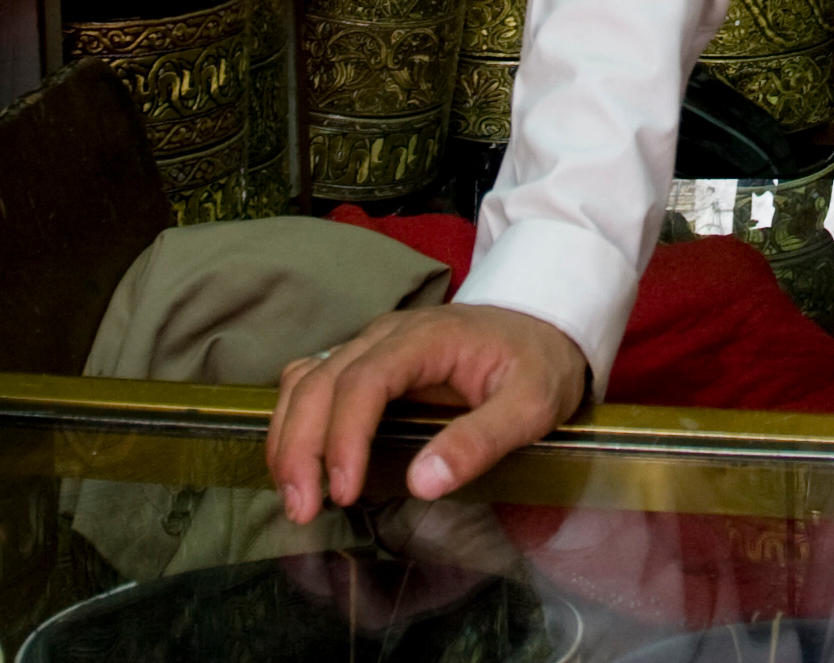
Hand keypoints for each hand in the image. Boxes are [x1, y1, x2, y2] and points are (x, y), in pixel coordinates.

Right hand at [266, 302, 589, 523]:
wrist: (545, 325)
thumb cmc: (539, 363)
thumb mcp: (532, 405)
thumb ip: (480, 441)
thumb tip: (421, 483)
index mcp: (428, 338)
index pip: (366, 381)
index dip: (345, 437)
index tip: (344, 492)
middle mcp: (388, 334)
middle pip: (322, 380)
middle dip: (301, 446)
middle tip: (302, 507)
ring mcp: (372, 344)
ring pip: (306, 379)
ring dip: (288, 436)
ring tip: (293, 496)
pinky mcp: (366, 360)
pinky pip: (312, 378)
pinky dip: (293, 418)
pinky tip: (296, 460)